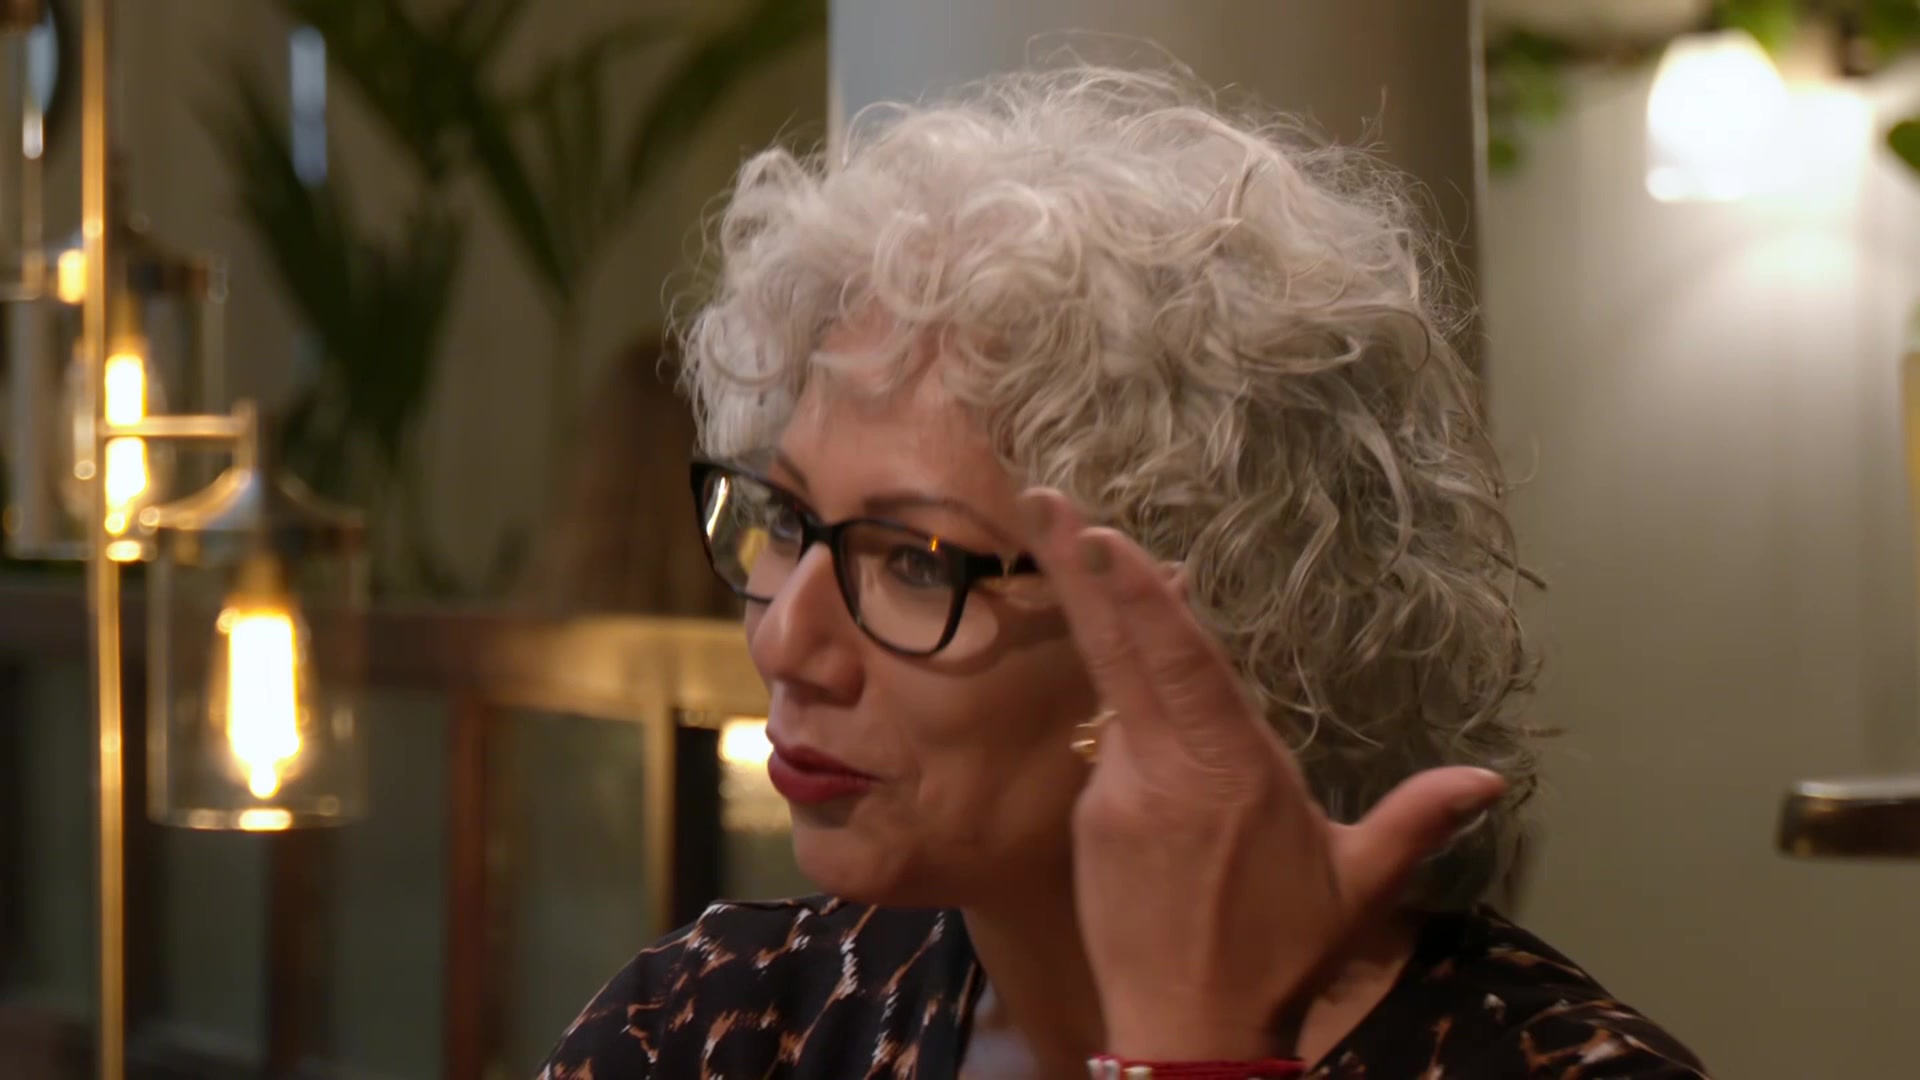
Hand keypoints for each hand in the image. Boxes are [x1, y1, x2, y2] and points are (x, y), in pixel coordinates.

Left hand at [1016, 488, 1505, 1061]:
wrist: (1191, 1028)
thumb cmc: (1281, 953)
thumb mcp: (1358, 884)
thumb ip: (1415, 819)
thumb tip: (1493, 779)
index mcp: (1234, 766)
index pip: (1181, 660)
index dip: (1141, 595)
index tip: (1104, 536)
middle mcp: (1167, 765)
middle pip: (1121, 649)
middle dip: (1080, 568)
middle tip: (1042, 496)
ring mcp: (1118, 789)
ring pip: (1114, 692)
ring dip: (1104, 623)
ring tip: (1073, 543)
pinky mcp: (1090, 820)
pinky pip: (1109, 749)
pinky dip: (1122, 709)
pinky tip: (1133, 694)